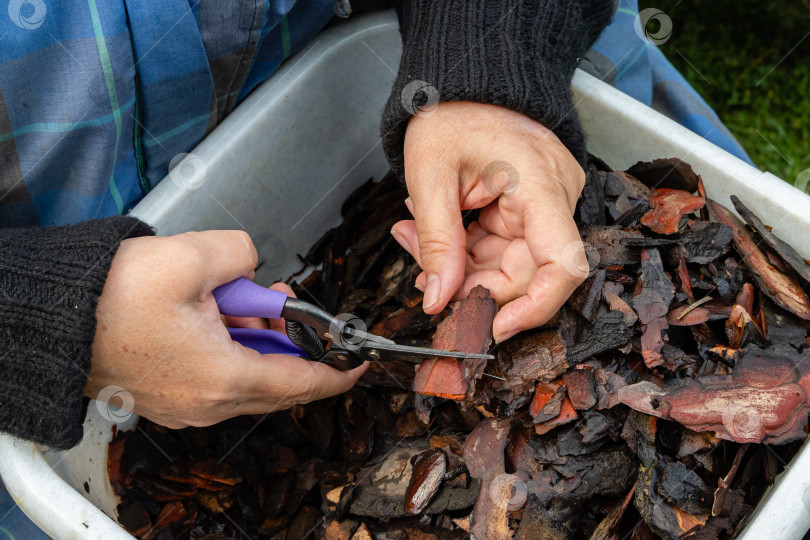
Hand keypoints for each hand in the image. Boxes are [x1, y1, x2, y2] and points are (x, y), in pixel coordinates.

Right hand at [86, 231, 366, 428]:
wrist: (56, 319)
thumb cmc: (111, 298)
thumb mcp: (192, 256)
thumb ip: (242, 255)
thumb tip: (248, 266)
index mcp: (223, 378)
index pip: (300, 382)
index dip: (336, 372)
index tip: (358, 362)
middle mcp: (208, 403)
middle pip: (275, 378)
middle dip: (286, 336)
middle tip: (278, 298)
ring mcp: (186, 405)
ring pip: (246, 375)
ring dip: (254, 337)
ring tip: (237, 295)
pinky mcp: (170, 396)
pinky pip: (219, 376)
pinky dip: (229, 347)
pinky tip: (213, 313)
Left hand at [391, 102, 587, 341]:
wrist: (466, 81)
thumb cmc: (451, 113)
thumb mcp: (429, 177)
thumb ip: (436, 244)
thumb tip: (437, 301)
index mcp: (540, 184)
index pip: (563, 265)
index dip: (535, 307)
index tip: (495, 328)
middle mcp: (555, 197)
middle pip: (528, 272)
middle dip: (473, 285)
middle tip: (425, 282)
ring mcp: (546, 202)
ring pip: (511, 264)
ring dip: (463, 268)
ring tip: (416, 241)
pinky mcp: (532, 206)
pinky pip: (504, 246)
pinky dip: (469, 251)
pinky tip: (434, 236)